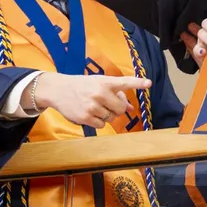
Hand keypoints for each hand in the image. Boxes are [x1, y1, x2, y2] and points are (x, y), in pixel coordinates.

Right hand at [25, 72, 150, 126]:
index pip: (125, 82)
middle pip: (121, 108)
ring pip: (112, 118)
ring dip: (107, 115)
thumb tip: (132, 108)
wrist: (58, 90)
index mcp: (105, 82)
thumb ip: (116, 94)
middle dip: (118, 109)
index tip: (149, 83)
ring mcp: (93, 106)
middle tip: (108, 104)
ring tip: (95, 106)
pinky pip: (102, 125)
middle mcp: (100, 93)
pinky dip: (99, 122)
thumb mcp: (99, 84)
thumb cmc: (82, 86)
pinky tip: (90, 113)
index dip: (138, 83)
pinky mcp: (86, 117)